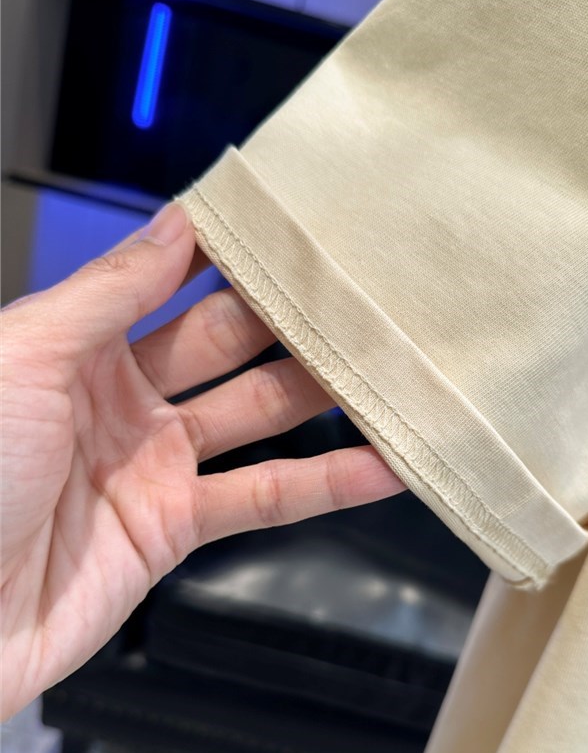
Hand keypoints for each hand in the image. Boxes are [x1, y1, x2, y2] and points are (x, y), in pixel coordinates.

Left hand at [0, 202, 404, 719]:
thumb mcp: (24, 356)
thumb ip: (109, 292)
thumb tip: (175, 226)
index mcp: (78, 344)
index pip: (171, 281)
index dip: (228, 253)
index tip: (292, 224)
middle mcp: (122, 398)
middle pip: (227, 345)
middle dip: (289, 318)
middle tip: (357, 292)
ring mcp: (153, 464)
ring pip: (257, 416)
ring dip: (321, 394)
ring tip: (387, 365)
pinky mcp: (175, 528)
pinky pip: (262, 497)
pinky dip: (327, 485)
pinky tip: (380, 465)